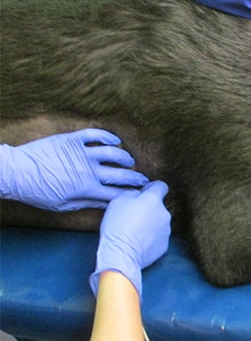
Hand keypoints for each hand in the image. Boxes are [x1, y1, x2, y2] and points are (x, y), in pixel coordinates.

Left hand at [0, 129, 148, 210]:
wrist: (16, 172)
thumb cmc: (38, 193)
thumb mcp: (63, 205)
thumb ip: (88, 203)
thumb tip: (107, 204)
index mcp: (87, 189)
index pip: (117, 193)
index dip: (131, 194)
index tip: (140, 194)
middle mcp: (89, 170)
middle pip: (121, 174)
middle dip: (136, 178)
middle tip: (144, 179)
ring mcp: (82, 153)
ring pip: (113, 153)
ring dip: (125, 157)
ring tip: (130, 160)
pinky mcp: (73, 140)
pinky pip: (96, 135)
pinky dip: (108, 136)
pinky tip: (115, 140)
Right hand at [90, 181, 170, 299]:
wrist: (121, 254)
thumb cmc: (117, 226)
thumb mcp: (117, 201)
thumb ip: (131, 193)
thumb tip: (137, 195)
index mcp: (154, 199)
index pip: (161, 186)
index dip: (151, 188)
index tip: (144, 192)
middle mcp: (164, 213)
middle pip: (158, 206)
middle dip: (148, 208)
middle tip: (132, 216)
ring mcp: (166, 230)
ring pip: (158, 222)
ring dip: (149, 223)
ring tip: (133, 231)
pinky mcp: (164, 245)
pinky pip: (158, 237)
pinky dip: (150, 237)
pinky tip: (138, 242)